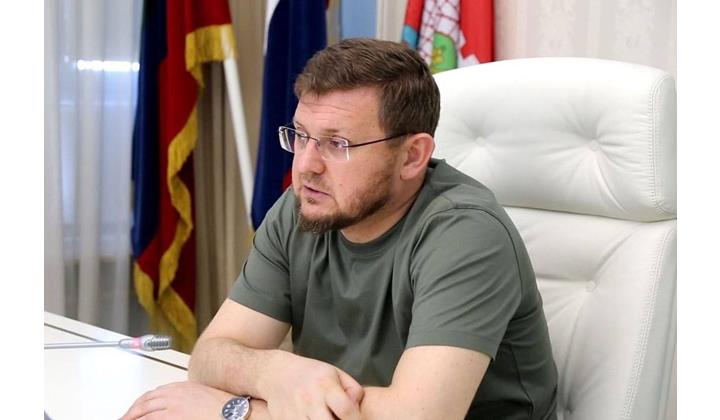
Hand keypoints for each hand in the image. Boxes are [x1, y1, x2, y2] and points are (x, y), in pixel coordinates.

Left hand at [121, 381, 235, 419]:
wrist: (236, 412)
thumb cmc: (224, 408)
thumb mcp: (202, 397)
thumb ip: (185, 399)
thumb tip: (174, 409)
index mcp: (180, 388)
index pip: (152, 395)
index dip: (139, 405)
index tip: (133, 412)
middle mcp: (174, 395)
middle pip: (144, 403)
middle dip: (130, 413)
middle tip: (123, 419)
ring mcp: (173, 407)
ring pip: (144, 413)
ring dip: (131, 418)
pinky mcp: (174, 418)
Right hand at [259, 351, 363, 419]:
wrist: (276, 373)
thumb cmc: (311, 374)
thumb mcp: (335, 373)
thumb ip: (352, 389)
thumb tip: (357, 408)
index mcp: (325, 385)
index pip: (346, 409)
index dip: (356, 419)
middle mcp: (309, 399)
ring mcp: (295, 413)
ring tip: (326, 418)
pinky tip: (313, 419)